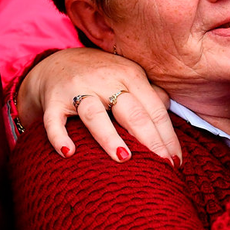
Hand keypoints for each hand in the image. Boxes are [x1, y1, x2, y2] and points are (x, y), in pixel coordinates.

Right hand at [18, 48, 181, 163]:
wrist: (55, 64)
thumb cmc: (102, 77)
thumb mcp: (129, 76)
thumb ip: (150, 94)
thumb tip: (171, 115)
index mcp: (131, 75)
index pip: (154, 109)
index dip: (167, 136)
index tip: (176, 161)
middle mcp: (106, 80)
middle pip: (132, 112)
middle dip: (150, 140)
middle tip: (162, 166)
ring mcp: (78, 89)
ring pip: (95, 113)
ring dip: (109, 136)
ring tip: (124, 158)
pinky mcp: (53, 100)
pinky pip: (54, 119)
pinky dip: (58, 135)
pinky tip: (67, 152)